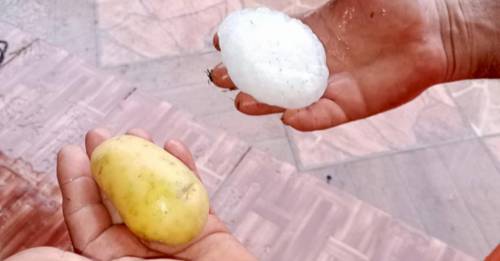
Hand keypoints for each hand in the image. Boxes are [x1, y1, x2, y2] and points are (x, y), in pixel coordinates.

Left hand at [6, 128, 255, 260]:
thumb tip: (29, 255)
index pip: (87, 221)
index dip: (76, 185)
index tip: (71, 153)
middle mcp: (141, 249)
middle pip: (121, 199)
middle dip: (110, 164)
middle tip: (101, 135)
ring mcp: (175, 238)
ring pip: (157, 190)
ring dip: (148, 160)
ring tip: (138, 134)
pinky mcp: (208, 231)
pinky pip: (196, 193)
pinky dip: (188, 168)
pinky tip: (176, 146)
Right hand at [210, 0, 490, 130]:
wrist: (434, 29)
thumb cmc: (394, 4)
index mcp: (308, 35)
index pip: (266, 43)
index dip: (242, 44)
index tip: (218, 41)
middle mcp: (313, 64)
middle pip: (269, 76)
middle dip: (242, 78)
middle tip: (219, 78)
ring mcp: (330, 86)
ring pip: (289, 99)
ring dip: (265, 103)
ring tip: (241, 102)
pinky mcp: (351, 105)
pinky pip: (324, 115)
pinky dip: (307, 118)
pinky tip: (288, 118)